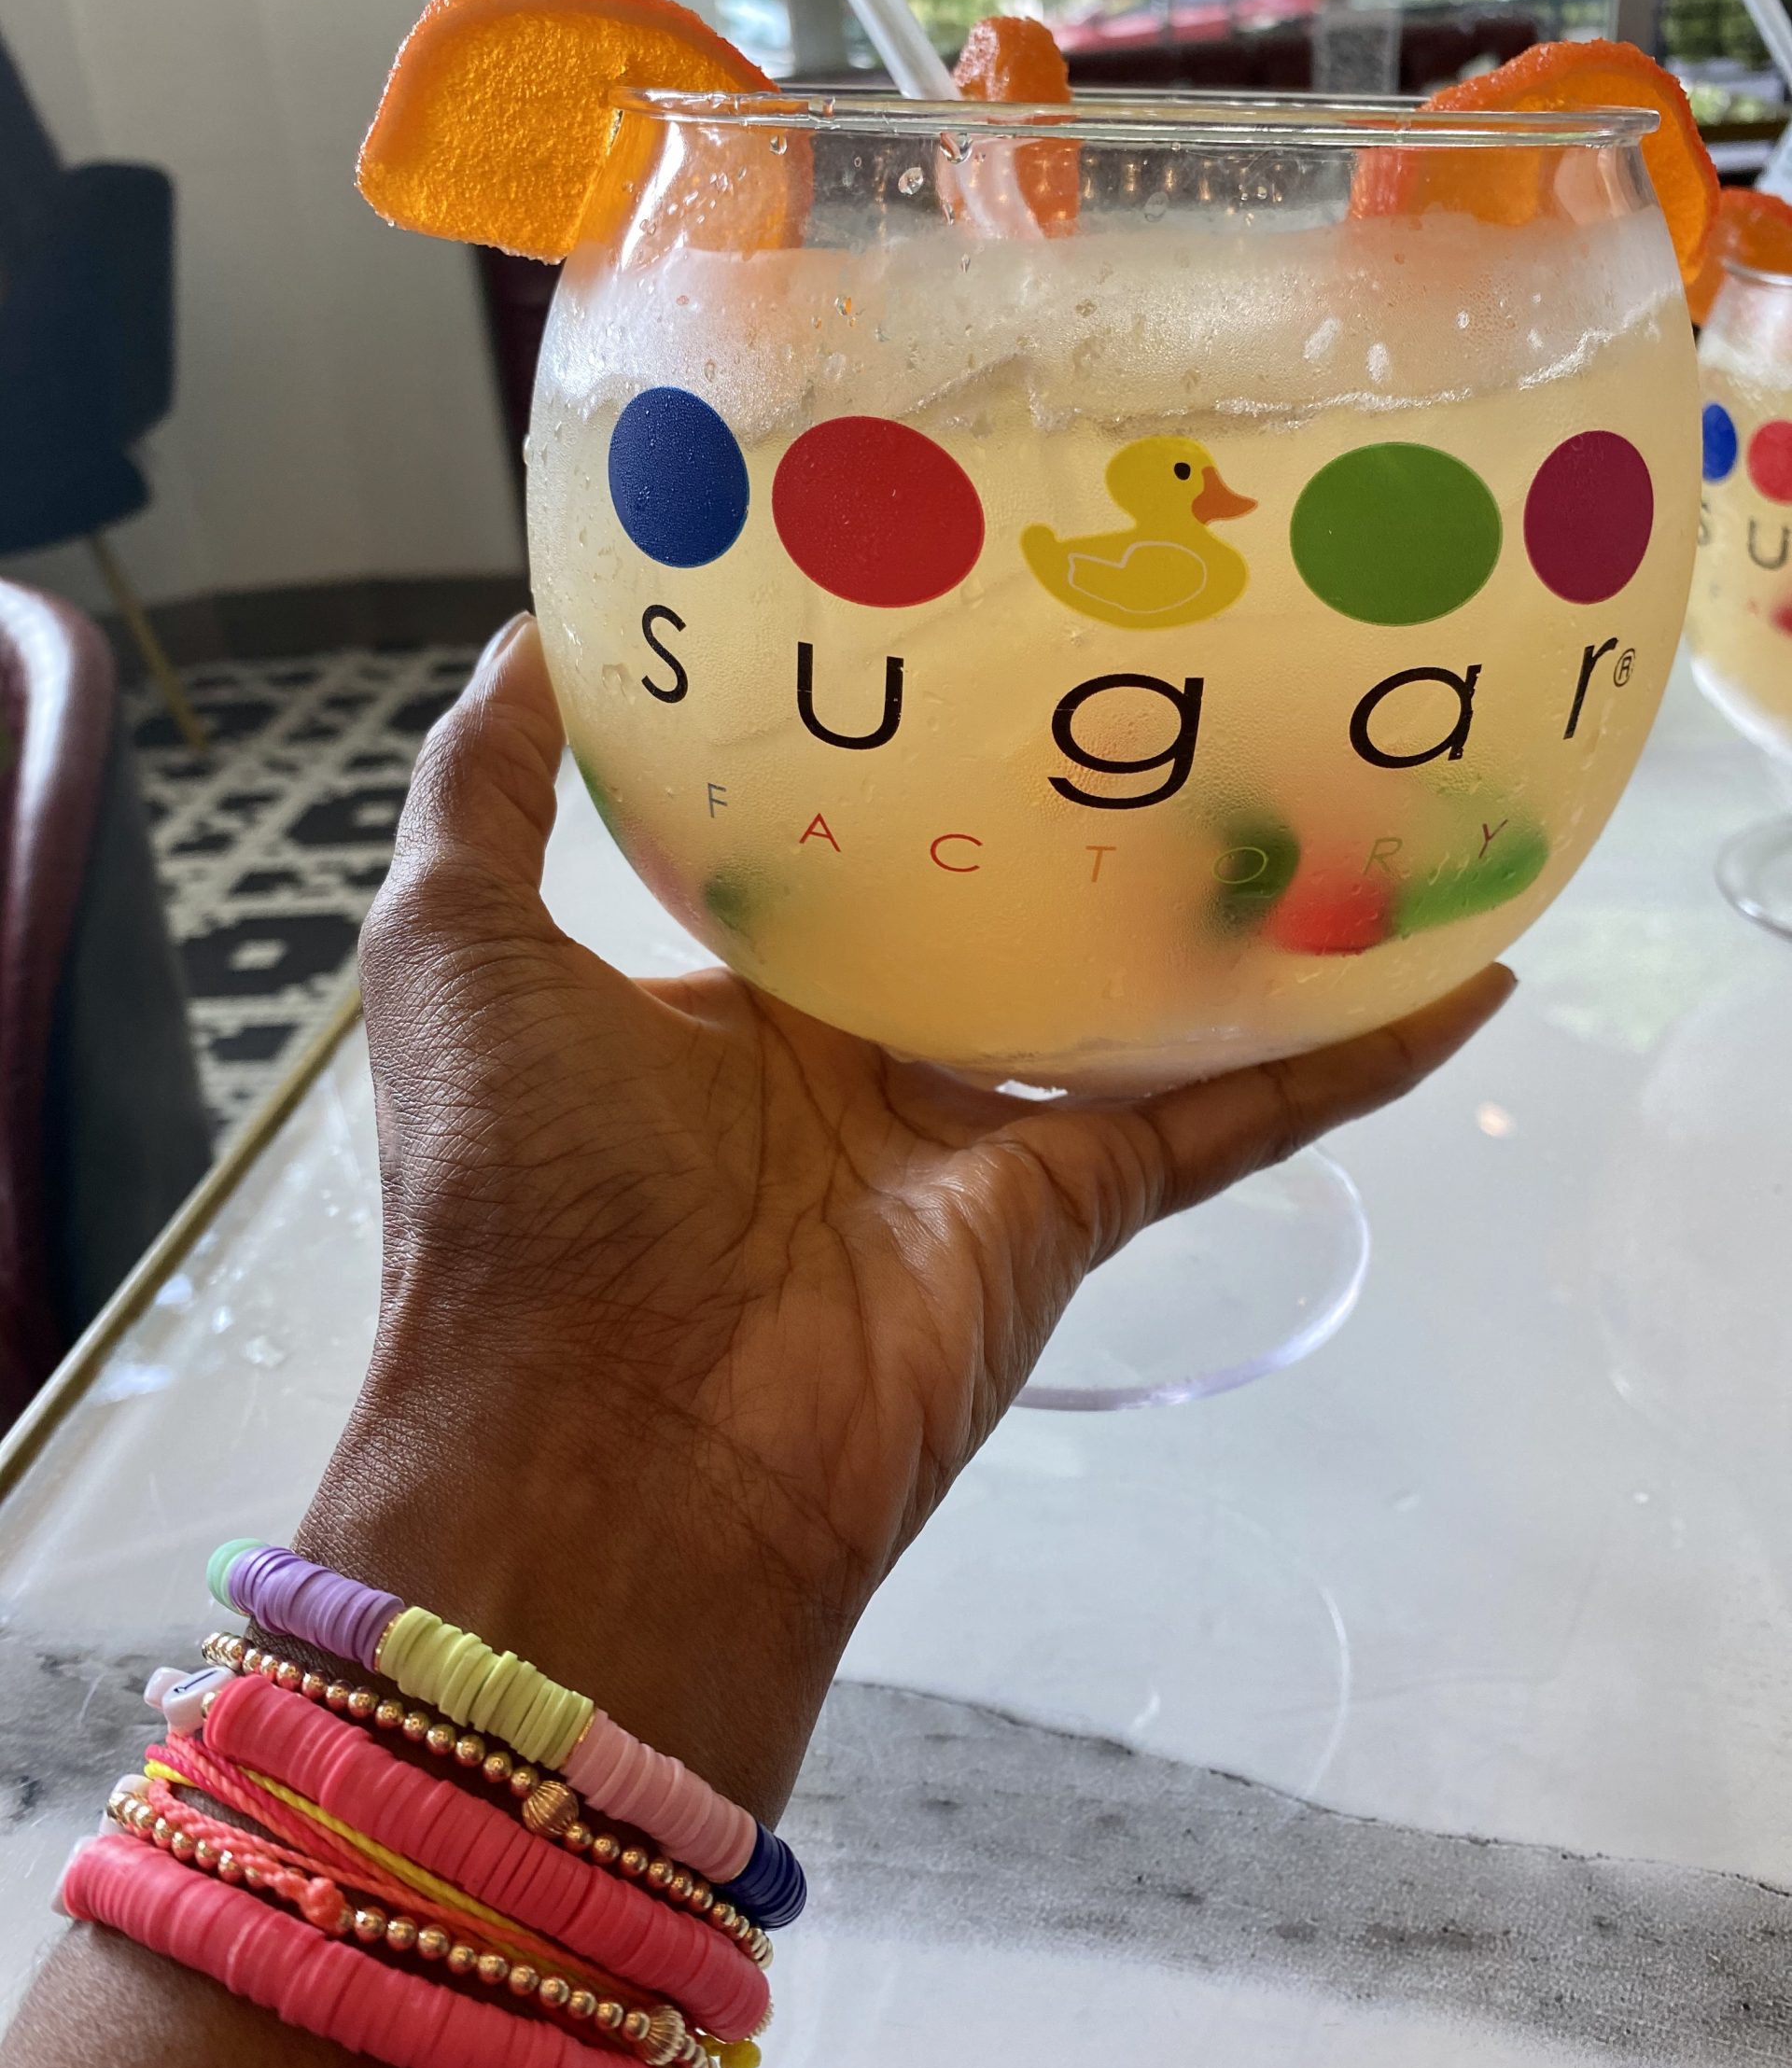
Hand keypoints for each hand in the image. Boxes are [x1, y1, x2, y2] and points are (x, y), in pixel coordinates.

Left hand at [306, 616, 1511, 1816]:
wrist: (602, 1456)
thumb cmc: (513, 1191)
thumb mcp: (452, 949)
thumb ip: (487, 791)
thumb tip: (541, 634)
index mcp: (726, 1000)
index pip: (834, 847)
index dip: (891, 745)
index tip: (970, 610)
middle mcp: (858, 1061)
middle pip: (1003, 914)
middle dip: (1084, 811)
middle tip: (1188, 651)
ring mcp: (975, 1137)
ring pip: (1138, 1005)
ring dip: (1242, 920)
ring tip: (1349, 779)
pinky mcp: (1071, 1207)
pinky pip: (1234, 1115)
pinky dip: (1346, 1059)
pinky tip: (1456, 974)